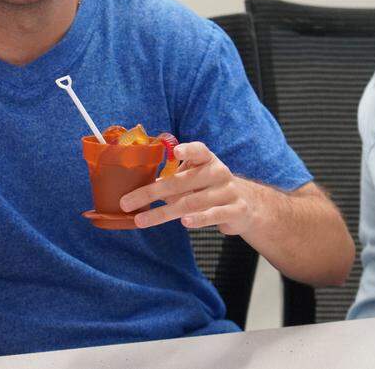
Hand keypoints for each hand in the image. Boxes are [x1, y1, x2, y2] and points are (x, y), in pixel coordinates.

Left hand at [118, 141, 261, 234]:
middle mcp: (218, 172)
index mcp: (206, 160)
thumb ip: (171, 179)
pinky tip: (184, 223)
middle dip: (152, 193)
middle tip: (127, 202)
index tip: (174, 151)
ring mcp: (228, 191)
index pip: (199, 150)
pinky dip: (198, 219)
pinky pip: (213, 215)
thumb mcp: (193, 177)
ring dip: (164, 212)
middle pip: (182, 182)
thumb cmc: (208, 188)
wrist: (247, 205)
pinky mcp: (236, 210)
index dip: (187, 150)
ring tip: (142, 220)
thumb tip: (134, 188)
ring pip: (192, 202)